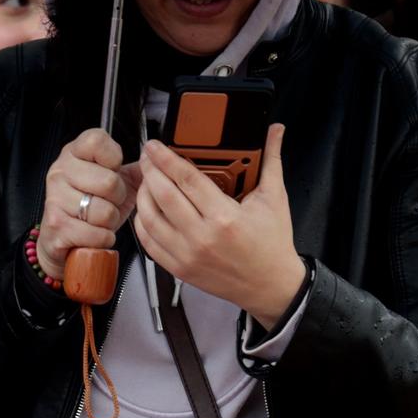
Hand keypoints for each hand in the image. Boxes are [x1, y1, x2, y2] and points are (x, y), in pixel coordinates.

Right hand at [35, 128, 136, 279]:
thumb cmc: (94, 205)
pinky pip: (97, 234)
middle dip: (117, 198)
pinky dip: (102, 238)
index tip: (111, 170)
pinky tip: (93, 233)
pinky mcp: (57, 226)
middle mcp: (60, 172)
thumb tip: (159, 157)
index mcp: (74, 153)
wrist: (67, 236)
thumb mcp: (119, 180)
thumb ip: (139, 167)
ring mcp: (55, 198)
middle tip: (108, 201)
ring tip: (100, 219)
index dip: (113, 158)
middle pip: (109, 182)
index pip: (97, 141)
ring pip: (104, 211)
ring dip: (110, 221)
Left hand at [132, 125, 304, 326]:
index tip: (155, 146)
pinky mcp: (178, 268)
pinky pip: (148, 242)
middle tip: (147, 157)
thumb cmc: (272, 244)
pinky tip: (145, 209)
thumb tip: (275, 131)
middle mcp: (202, 237)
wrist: (271, 286)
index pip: (187, 179)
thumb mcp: (275, 199)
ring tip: (145, 180)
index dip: (166, 158)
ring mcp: (187, 254)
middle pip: (163, 195)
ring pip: (149, 218)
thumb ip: (271, 161)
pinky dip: (142, 222)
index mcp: (225, 218)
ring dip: (142, 194)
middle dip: (150, 171)